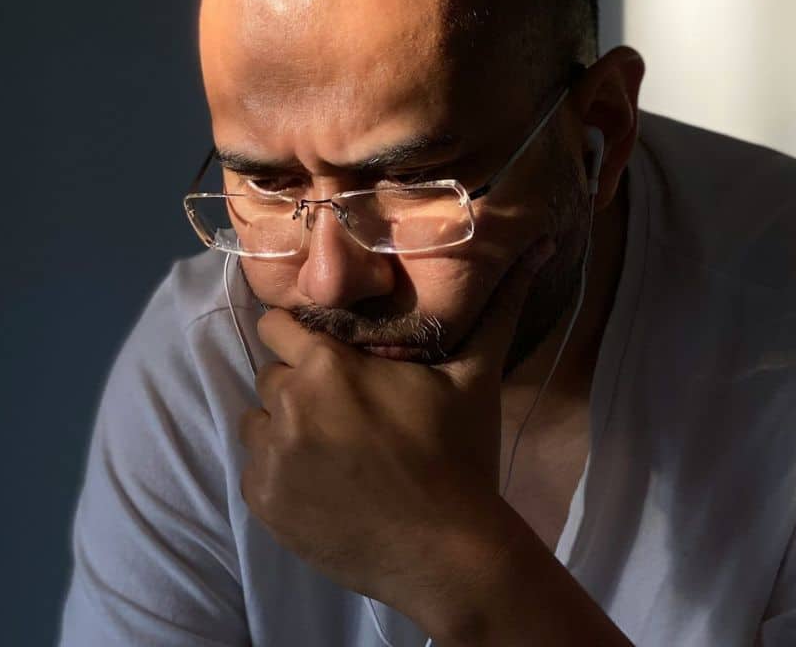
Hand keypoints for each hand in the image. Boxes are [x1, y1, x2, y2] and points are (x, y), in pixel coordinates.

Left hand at [238, 238, 554, 614]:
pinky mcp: (263, 504)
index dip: (300, 338)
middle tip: (345, 412)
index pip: (276, 325)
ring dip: (285, 429)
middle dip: (299, 386)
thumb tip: (539, 242)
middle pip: (271, 376)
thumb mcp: (474, 378)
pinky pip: (255, 472)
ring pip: (258, 423)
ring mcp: (270, 458)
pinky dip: (281, 476)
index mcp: (327, 365)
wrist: (449, 554)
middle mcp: (287, 403)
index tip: (328, 357)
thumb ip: (495, 309)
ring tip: (333, 452)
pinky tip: (325, 487)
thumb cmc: (460, 458)